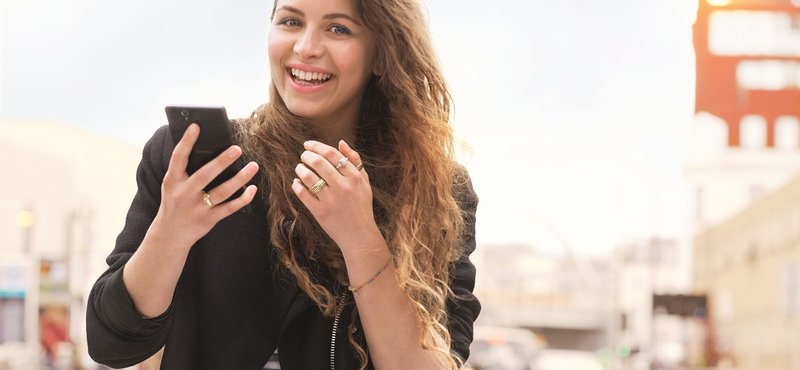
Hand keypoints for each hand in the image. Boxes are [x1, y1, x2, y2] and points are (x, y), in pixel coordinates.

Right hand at [152, 123, 258, 249]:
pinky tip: (253, 188)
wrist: (169, 235)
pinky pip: (229, 208)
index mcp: (172, 181)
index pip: (178, 157)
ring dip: (240, 179)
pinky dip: (243, 198)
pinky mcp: (208, 220)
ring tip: (253, 166)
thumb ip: (187, 170)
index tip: (197, 125)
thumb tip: (211, 148)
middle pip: (205, 175)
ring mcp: (196, 208)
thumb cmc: (175, 202)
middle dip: (221, 161)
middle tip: (237, 148)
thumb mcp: (173, 185)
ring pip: (222, 192)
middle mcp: (183, 194)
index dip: (187, 141)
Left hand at [291, 140, 382, 256]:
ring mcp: (331, 200)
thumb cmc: (361, 206)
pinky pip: (302, 193)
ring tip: (299, 168)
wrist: (359, 235)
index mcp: (354, 177)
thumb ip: (355, 161)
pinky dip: (296, 185)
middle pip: (318, 162)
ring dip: (300, 169)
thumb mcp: (364, 182)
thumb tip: (340, 142)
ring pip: (308, 176)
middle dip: (306, 155)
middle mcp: (343, 187)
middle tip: (303, 156)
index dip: (317, 146)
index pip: (332, 154)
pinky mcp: (320, 212)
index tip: (308, 145)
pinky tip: (296, 183)